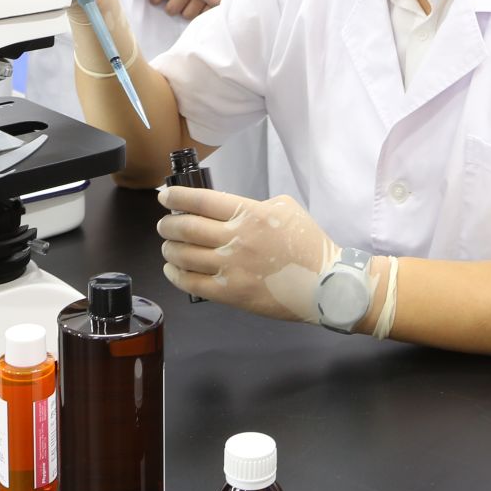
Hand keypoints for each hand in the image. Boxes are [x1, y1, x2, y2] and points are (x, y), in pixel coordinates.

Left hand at [157, 187, 340, 323]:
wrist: (325, 285)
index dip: (177, 197)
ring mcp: (232, 268)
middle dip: (168, 224)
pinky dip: (176, 274)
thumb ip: (255, 205)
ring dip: (169, 248)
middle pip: (186, 227)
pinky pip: (192, 283)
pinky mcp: (231, 294)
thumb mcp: (286, 208)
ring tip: (168, 246)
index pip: (201, 201)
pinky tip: (173, 269)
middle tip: (164, 224)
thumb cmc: (309, 245)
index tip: (165, 197)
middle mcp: (236, 239)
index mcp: (250, 214)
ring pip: (184, 255)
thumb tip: (230, 210)